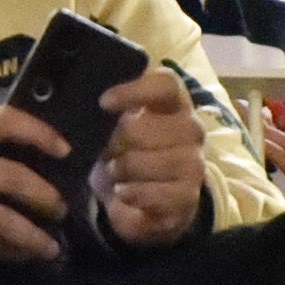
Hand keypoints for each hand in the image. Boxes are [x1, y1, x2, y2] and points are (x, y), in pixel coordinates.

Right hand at [0, 108, 67, 259]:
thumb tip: (19, 154)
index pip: (5, 121)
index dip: (40, 132)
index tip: (64, 149)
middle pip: (14, 177)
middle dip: (45, 196)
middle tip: (62, 208)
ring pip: (2, 219)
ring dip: (32, 235)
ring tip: (50, 246)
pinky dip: (5, 251)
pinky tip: (19, 256)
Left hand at [95, 68, 209, 248]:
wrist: (146, 199)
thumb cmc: (130, 151)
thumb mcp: (117, 127)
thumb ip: (109, 113)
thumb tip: (90, 115)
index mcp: (175, 103)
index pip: (166, 85)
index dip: (134, 91)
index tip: (103, 103)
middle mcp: (191, 129)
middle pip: (146, 127)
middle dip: (117, 142)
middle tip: (107, 153)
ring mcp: (194, 164)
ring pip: (149, 162)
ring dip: (123, 170)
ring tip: (115, 175)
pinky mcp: (188, 196)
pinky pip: (155, 194)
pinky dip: (132, 196)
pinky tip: (123, 193)